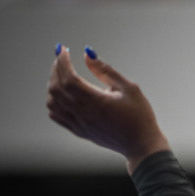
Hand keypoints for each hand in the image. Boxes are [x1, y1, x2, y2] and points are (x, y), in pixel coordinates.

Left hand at [46, 46, 169, 170]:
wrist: (141, 145)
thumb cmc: (139, 116)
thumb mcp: (129, 88)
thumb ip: (106, 71)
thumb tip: (87, 54)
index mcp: (96, 102)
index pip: (68, 78)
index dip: (63, 62)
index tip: (64, 50)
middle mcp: (84, 114)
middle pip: (56, 88)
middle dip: (56, 69)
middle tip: (62, 59)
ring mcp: (80, 125)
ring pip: (52, 103)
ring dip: (53, 86)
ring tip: (63, 76)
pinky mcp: (80, 132)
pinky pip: (57, 116)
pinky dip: (54, 102)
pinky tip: (63, 94)